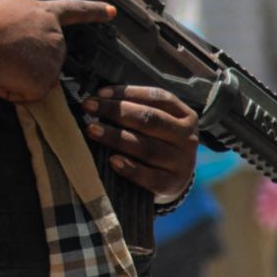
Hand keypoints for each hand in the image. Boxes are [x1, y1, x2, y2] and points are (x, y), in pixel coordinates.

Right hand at [0, 0, 115, 102]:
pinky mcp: (44, 83)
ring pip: (33, 74)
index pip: (76, 9)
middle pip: (44, 52)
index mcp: (45, 13)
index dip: (94, 11)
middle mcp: (55, 36)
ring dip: (14, 74)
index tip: (112, 12)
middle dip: (23, 57)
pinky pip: (25, 93)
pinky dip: (10, 90)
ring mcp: (52, 61)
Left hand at [81, 85, 197, 201]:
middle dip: (116, 111)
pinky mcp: (172, 184)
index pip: (157, 97)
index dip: (128, 92)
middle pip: (150, 119)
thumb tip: (100, 98)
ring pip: (147, 147)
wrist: (174, 181)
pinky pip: (149, 177)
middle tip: (89, 107)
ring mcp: (181, 162)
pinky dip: (130, 168)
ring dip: (116, 137)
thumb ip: (137, 110)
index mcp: (184, 116)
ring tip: (92, 129)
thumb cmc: (158, 144)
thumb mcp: (158, 125)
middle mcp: (187, 137)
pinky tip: (112, 161)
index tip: (100, 93)